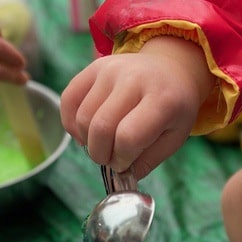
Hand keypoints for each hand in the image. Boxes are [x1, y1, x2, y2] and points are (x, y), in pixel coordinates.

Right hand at [61, 36, 214, 177]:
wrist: (170, 70)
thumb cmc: (173, 109)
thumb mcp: (174, 138)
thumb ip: (148, 160)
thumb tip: (120, 174)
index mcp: (162, 99)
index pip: (128, 138)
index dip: (122, 159)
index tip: (126, 164)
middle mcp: (134, 79)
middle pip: (101, 128)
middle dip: (101, 155)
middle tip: (110, 159)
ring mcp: (111, 70)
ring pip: (82, 118)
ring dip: (87, 142)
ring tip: (102, 145)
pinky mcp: (94, 68)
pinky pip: (68, 100)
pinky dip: (70, 124)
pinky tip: (85, 133)